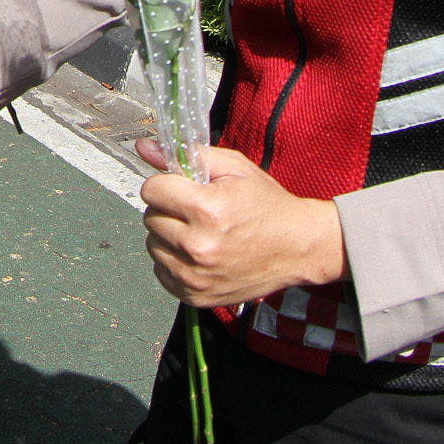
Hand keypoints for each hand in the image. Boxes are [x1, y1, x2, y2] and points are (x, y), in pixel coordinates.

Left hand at [138, 143, 346, 307]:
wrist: (298, 248)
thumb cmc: (267, 205)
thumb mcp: (234, 169)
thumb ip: (187, 156)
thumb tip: (144, 147)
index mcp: (207, 210)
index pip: (152, 190)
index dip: (167, 184)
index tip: (184, 188)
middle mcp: (198, 247)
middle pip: (150, 218)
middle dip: (169, 210)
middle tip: (197, 211)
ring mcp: (196, 276)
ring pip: (153, 245)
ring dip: (169, 236)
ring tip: (201, 232)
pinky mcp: (196, 296)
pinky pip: (162, 270)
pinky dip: (175, 261)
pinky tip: (200, 254)